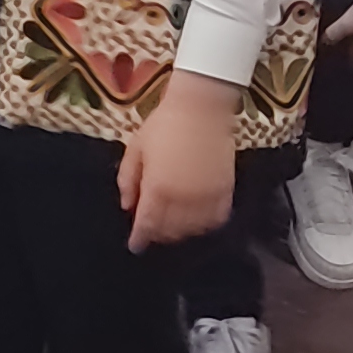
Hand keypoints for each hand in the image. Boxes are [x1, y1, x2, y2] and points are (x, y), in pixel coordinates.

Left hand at [117, 76, 241, 249]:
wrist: (201, 107)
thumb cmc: (164, 124)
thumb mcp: (136, 148)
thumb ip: (128, 179)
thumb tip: (127, 204)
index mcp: (158, 187)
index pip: (148, 224)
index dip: (140, 238)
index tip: (135, 245)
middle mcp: (184, 198)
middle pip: (170, 230)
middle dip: (158, 234)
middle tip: (151, 231)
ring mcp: (207, 195)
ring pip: (194, 229)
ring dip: (180, 232)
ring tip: (172, 226)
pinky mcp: (226, 190)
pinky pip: (217, 218)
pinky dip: (206, 224)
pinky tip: (197, 221)